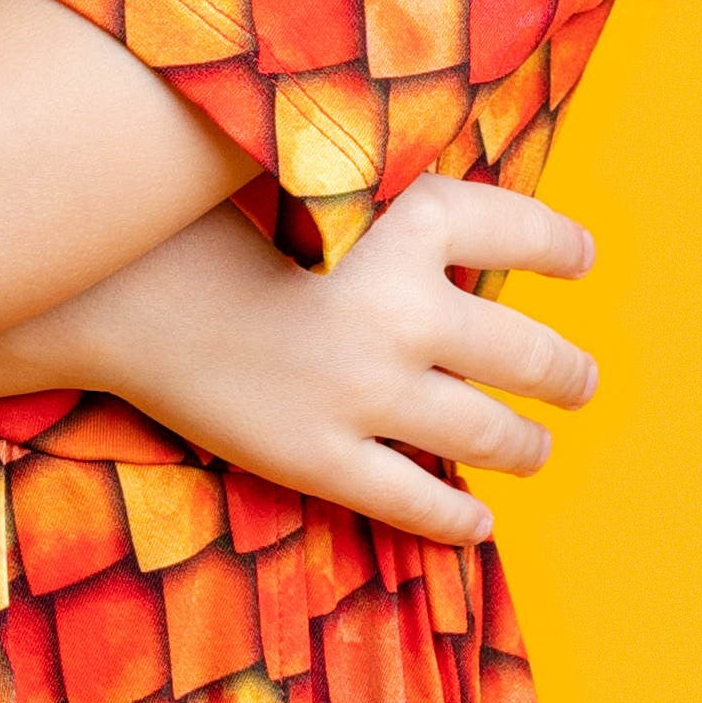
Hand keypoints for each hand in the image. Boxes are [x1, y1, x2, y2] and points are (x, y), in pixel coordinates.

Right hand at [28, 177, 601, 547]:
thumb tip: (472, 235)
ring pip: (494, 436)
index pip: (522, 233)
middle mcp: (399, 310)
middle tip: (581, 381)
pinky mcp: (323, 460)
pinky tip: (479, 517)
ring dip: (528, 446)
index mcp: (405, 223)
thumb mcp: (318, 185)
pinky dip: (461, 516)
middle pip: (529, 354)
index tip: (581, 260)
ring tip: (535, 445)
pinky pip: (422, 504)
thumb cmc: (216, 227)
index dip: (562, 248)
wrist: (119, 295)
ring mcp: (364, 394)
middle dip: (568, 373)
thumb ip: (394, 207)